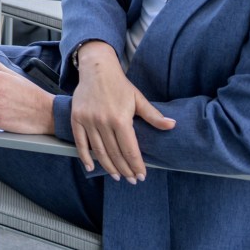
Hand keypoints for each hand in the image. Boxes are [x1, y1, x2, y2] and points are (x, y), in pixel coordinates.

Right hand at [68, 42, 173, 182]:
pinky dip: (84, 156)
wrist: (96, 69)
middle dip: (125, 169)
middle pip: (115, 153)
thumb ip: (154, 116)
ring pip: (99, 151)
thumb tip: (172, 125)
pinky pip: (80, 142)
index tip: (141, 176)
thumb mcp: (138, 99)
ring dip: (108, 166)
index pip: (130, 149)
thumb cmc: (120, 85)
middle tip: (131, 180)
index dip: (136, 165)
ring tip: (117, 176)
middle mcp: (103, 122)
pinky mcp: (77, 118)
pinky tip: (91, 167)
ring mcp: (88, 121)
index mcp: (121, 118)